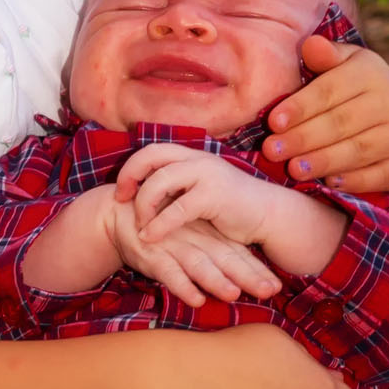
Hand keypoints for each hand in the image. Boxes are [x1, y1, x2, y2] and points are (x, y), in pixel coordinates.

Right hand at [111, 199, 280, 308]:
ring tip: (233, 295)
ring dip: (216, 280)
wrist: (119, 212)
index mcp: (207, 234)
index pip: (237, 252)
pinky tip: (195, 299)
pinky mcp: (152, 254)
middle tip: (269, 291)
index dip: (257, 269)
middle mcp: (195, 239)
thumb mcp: (191, 233)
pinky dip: (182, 285)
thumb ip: (213, 250)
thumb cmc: (162, 226)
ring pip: (199, 264)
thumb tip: (241, 278)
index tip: (277, 286)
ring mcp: (174, 246)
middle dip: (248, 276)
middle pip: (226, 259)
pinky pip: (168, 271)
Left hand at [116, 142, 278, 251]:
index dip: (131, 168)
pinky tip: (149, 237)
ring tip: (138, 225)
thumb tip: (143, 197)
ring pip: (160, 181)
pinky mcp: (214, 196)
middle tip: (120, 200)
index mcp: (191, 156)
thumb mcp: (199, 191)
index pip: (151, 151)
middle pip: (150, 157)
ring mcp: (206, 174)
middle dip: (129, 177)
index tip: (121, 191)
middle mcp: (197, 159)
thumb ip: (176, 189)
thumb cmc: (231, 208)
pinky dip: (158, 224)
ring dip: (143, 205)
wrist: (268, 214)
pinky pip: (177, 209)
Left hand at [263, 35, 388, 192]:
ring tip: (294, 170)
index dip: (301, 106)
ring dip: (324, 161)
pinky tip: (331, 183)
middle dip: (304, 138)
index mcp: (370, 72)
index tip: (273, 122)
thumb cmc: (356, 90)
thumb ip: (325, 57)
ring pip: (360, 150)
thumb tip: (311, 44)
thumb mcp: (343, 65)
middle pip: (342, 122)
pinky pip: (384, 174)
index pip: (330, 90)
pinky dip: (357, 180)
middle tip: (272, 151)